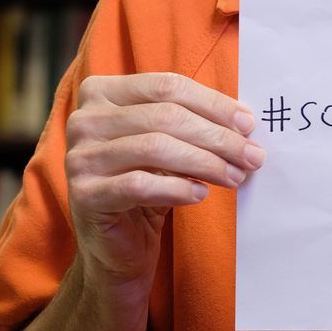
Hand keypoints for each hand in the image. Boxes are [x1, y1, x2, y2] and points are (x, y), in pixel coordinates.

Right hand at [65, 73, 264, 289]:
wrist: (116, 244)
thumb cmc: (148, 182)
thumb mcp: (170, 143)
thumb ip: (195, 122)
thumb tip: (244, 120)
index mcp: (102, 92)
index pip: (167, 86)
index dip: (213, 103)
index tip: (248, 124)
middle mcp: (84, 119)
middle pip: (165, 116)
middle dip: (217, 136)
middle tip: (252, 155)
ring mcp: (79, 157)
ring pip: (155, 147)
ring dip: (205, 162)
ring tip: (235, 176)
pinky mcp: (84, 195)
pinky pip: (139, 185)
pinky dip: (176, 188)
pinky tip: (200, 194)